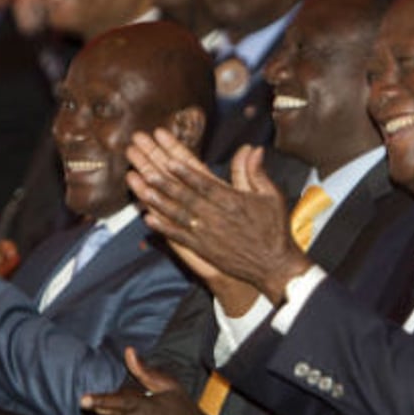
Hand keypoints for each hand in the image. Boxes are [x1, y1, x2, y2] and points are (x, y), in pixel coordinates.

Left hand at [126, 129, 309, 302]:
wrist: (273, 266)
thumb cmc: (274, 229)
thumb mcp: (270, 196)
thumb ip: (255, 172)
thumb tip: (252, 148)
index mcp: (232, 201)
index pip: (203, 182)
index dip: (184, 170)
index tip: (168, 158)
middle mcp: (216, 216)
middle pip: (184, 195)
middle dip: (163, 179)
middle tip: (144, 166)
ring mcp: (207, 234)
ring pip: (178, 214)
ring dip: (157, 200)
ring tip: (140, 186)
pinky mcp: (203, 249)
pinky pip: (179, 237)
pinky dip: (163, 228)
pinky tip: (147, 218)